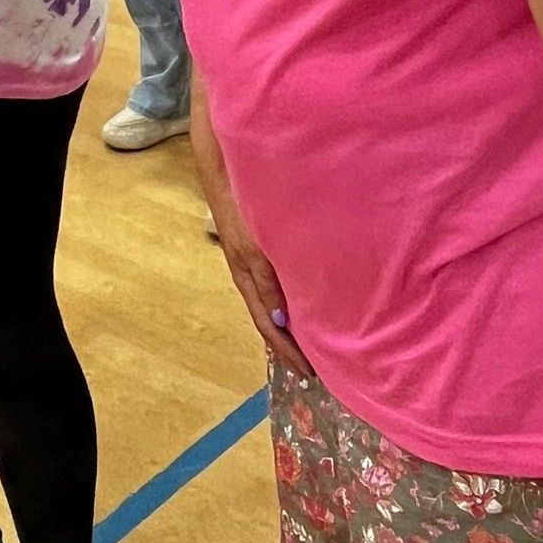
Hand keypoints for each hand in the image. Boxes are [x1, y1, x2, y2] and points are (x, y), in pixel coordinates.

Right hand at [208, 187, 313, 379]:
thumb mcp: (254, 250)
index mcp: (248, 280)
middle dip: (291, 344)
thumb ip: (268, 284)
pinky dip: (290, 300)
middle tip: (316, 365)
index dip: (287, 350)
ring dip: (292, 323)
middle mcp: (251, 275)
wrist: (226, 170)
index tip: (309, 372)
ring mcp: (253, 260)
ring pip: (274, 302)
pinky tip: (303, 298)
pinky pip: (277, 283)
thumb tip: (282, 323)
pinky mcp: (259, 244)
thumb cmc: (240, 209)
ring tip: (313, 339)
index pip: (269, 327)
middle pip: (271, 319)